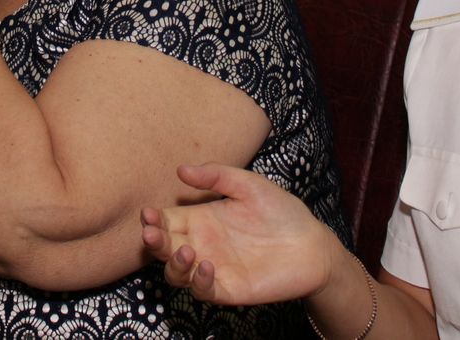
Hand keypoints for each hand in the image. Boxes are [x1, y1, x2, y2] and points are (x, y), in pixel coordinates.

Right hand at [141, 163, 337, 305]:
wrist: (311, 244)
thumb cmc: (281, 211)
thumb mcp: (249, 185)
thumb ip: (217, 175)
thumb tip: (181, 169)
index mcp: (202, 219)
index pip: (168, 220)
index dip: (154, 219)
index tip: (148, 213)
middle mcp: (202, 244)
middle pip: (165, 247)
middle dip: (154, 241)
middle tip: (150, 232)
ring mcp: (213, 268)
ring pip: (177, 273)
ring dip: (174, 264)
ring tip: (185, 250)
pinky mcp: (228, 288)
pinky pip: (203, 291)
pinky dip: (199, 281)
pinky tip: (207, 265)